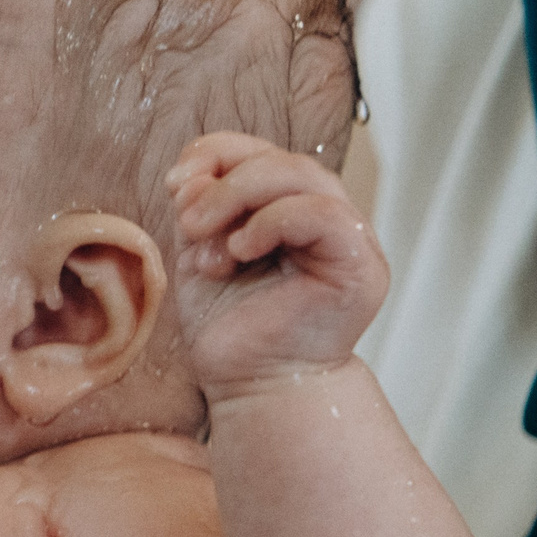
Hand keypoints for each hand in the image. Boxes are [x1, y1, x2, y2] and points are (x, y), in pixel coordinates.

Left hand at [167, 132, 387, 400]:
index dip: (215, 153)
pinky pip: (322, 214)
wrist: (252, 385)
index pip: (261, 151)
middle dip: (223, 180)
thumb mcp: (201, 251)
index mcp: (290, 207)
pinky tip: (241, 249)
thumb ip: (201, 207)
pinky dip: (273, 221)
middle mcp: (326, 216)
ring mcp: (350, 238)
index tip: (175, 184)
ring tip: (205, 239)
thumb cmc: (230, 326)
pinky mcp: (361, 264)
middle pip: (281, 159)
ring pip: (303, 175)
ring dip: (239, 197)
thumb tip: (191, 172)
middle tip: (187, 220)